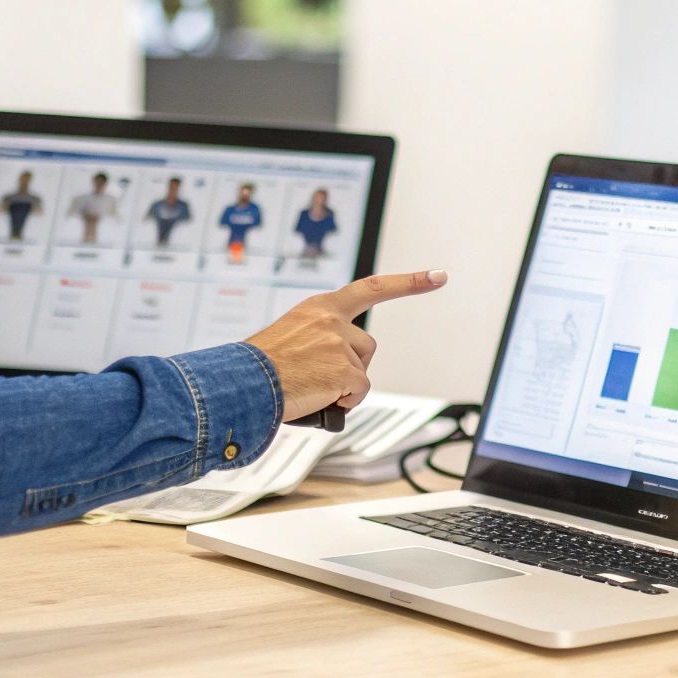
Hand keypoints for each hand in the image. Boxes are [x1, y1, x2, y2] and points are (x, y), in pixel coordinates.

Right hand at [248, 269, 447, 420]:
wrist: (241, 383)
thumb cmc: (257, 367)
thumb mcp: (286, 338)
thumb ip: (314, 340)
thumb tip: (328, 366)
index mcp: (318, 308)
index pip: (372, 288)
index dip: (408, 282)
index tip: (436, 276)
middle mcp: (332, 320)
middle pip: (366, 346)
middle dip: (353, 365)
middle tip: (323, 378)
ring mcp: (339, 344)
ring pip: (361, 371)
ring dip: (345, 384)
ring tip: (313, 388)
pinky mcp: (344, 370)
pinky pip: (359, 392)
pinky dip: (345, 401)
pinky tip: (320, 399)